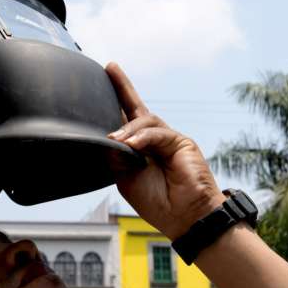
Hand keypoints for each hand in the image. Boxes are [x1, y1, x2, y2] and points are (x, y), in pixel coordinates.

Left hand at [106, 62, 222, 239]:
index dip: (114, 102)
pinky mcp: (181, 142)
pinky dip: (144, 138)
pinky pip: (159, 134)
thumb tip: (108, 136)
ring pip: (145, 121)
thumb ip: (117, 156)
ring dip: (128, 130)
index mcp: (137, 150)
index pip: (123, 121)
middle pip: (136, 109)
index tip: (103, 79)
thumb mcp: (126, 178)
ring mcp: (168, 140)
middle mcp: (152, 141)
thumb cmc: (156, 202)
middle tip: (110, 69)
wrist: (184, 218)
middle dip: (123, 88)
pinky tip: (132, 145)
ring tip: (116, 141)